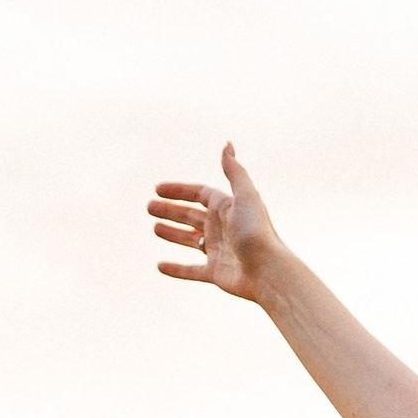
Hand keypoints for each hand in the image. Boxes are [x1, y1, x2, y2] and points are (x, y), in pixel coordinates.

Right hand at [149, 141, 280, 298]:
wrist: (268, 270)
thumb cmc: (257, 231)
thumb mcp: (245, 196)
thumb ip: (235, 171)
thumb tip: (227, 144)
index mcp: (227, 208)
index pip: (199, 194)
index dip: (179, 191)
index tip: (157, 189)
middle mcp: (222, 228)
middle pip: (191, 216)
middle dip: (170, 211)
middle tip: (149, 208)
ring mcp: (218, 251)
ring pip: (190, 240)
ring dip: (172, 234)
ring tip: (155, 229)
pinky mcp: (216, 273)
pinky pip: (191, 271)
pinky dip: (176, 269)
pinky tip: (160, 266)